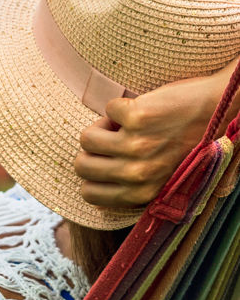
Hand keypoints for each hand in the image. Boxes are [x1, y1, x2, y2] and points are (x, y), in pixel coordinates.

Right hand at [74, 70, 231, 209]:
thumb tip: (93, 187)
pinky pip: (108, 109)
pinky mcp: (138, 117)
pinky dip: (121, 105)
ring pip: (88, 138)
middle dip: (92, 150)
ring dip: (103, 126)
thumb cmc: (190, 145)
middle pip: (81, 165)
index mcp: (141, 194)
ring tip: (126, 124)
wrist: (219, 111)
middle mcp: (137, 174)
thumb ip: (132, 187)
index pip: (89, 194)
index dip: (93, 174)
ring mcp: (136, 145)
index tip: (107, 160)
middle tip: (114, 139)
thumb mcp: (162, 178)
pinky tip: (142, 109)